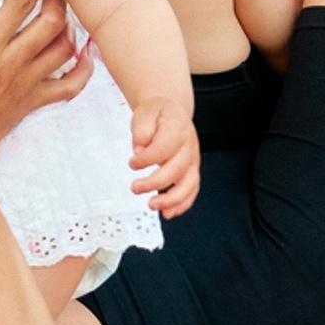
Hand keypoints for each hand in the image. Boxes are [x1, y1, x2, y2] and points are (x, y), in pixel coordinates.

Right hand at [0, 0, 92, 186]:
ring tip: (62, 8)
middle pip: (52, 20)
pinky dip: (82, 69)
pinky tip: (83, 54)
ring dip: (68, 26)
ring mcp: (26, 84)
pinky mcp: (31, 103)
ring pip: (64, 48)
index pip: (20, 2)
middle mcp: (12, 62)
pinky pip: (69, 85)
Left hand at [128, 99, 199, 217]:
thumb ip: (141, 130)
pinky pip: (191, 191)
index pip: (164, 148)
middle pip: (176, 170)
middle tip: (135, 187)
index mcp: (177, 130)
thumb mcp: (145, 112)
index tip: (132, 163)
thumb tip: (140, 149)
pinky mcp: (191, 172)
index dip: (147, 159)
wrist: (172, 113)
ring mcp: (192, 161)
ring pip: (188, 184)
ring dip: (172, 199)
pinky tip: (168, 212)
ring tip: (153, 205)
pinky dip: (181, 204)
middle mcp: (188, 147)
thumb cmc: (159, 114)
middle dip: (155, 183)